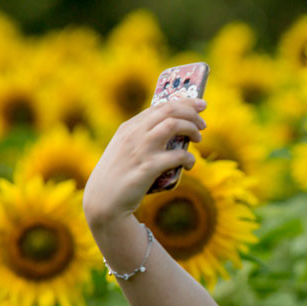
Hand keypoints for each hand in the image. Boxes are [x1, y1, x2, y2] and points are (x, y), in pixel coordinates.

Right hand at [83, 98, 205, 227]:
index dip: (184, 103)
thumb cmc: (119, 177)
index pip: (160, 106)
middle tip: (203, 124)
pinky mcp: (147, 168)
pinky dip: (189, 158)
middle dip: (192, 113)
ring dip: (192, 129)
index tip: (200, 104)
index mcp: (129, 127)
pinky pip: (177, 155)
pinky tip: (189, 165)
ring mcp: (140, 149)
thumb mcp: (126, 151)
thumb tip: (172, 133)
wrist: (103, 201)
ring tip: (199, 139)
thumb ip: (143, 139)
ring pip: (173, 125)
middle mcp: (134, 133)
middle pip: (169, 110)